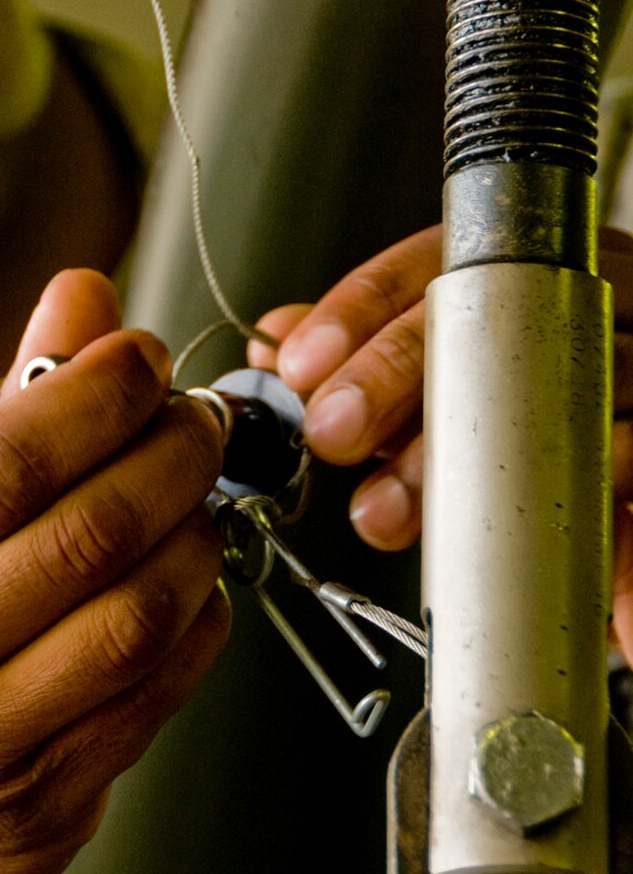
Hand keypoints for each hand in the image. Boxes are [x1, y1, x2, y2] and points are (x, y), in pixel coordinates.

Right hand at [0, 269, 227, 873]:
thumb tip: (84, 295)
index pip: (2, 465)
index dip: (100, 397)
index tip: (145, 358)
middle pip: (84, 538)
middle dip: (171, 457)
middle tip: (198, 422)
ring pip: (133, 623)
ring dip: (197, 540)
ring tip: (200, 500)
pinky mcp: (33, 819)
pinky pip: (150, 702)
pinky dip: (196, 627)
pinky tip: (191, 587)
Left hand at [247, 225, 632, 662]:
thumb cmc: (533, 367)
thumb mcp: (450, 343)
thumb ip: (367, 341)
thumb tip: (275, 343)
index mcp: (526, 262)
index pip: (430, 269)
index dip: (356, 317)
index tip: (303, 368)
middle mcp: (593, 304)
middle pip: (486, 330)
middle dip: (394, 385)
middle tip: (333, 435)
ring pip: (556, 410)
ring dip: (465, 474)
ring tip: (391, 516)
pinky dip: (616, 564)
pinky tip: (587, 610)